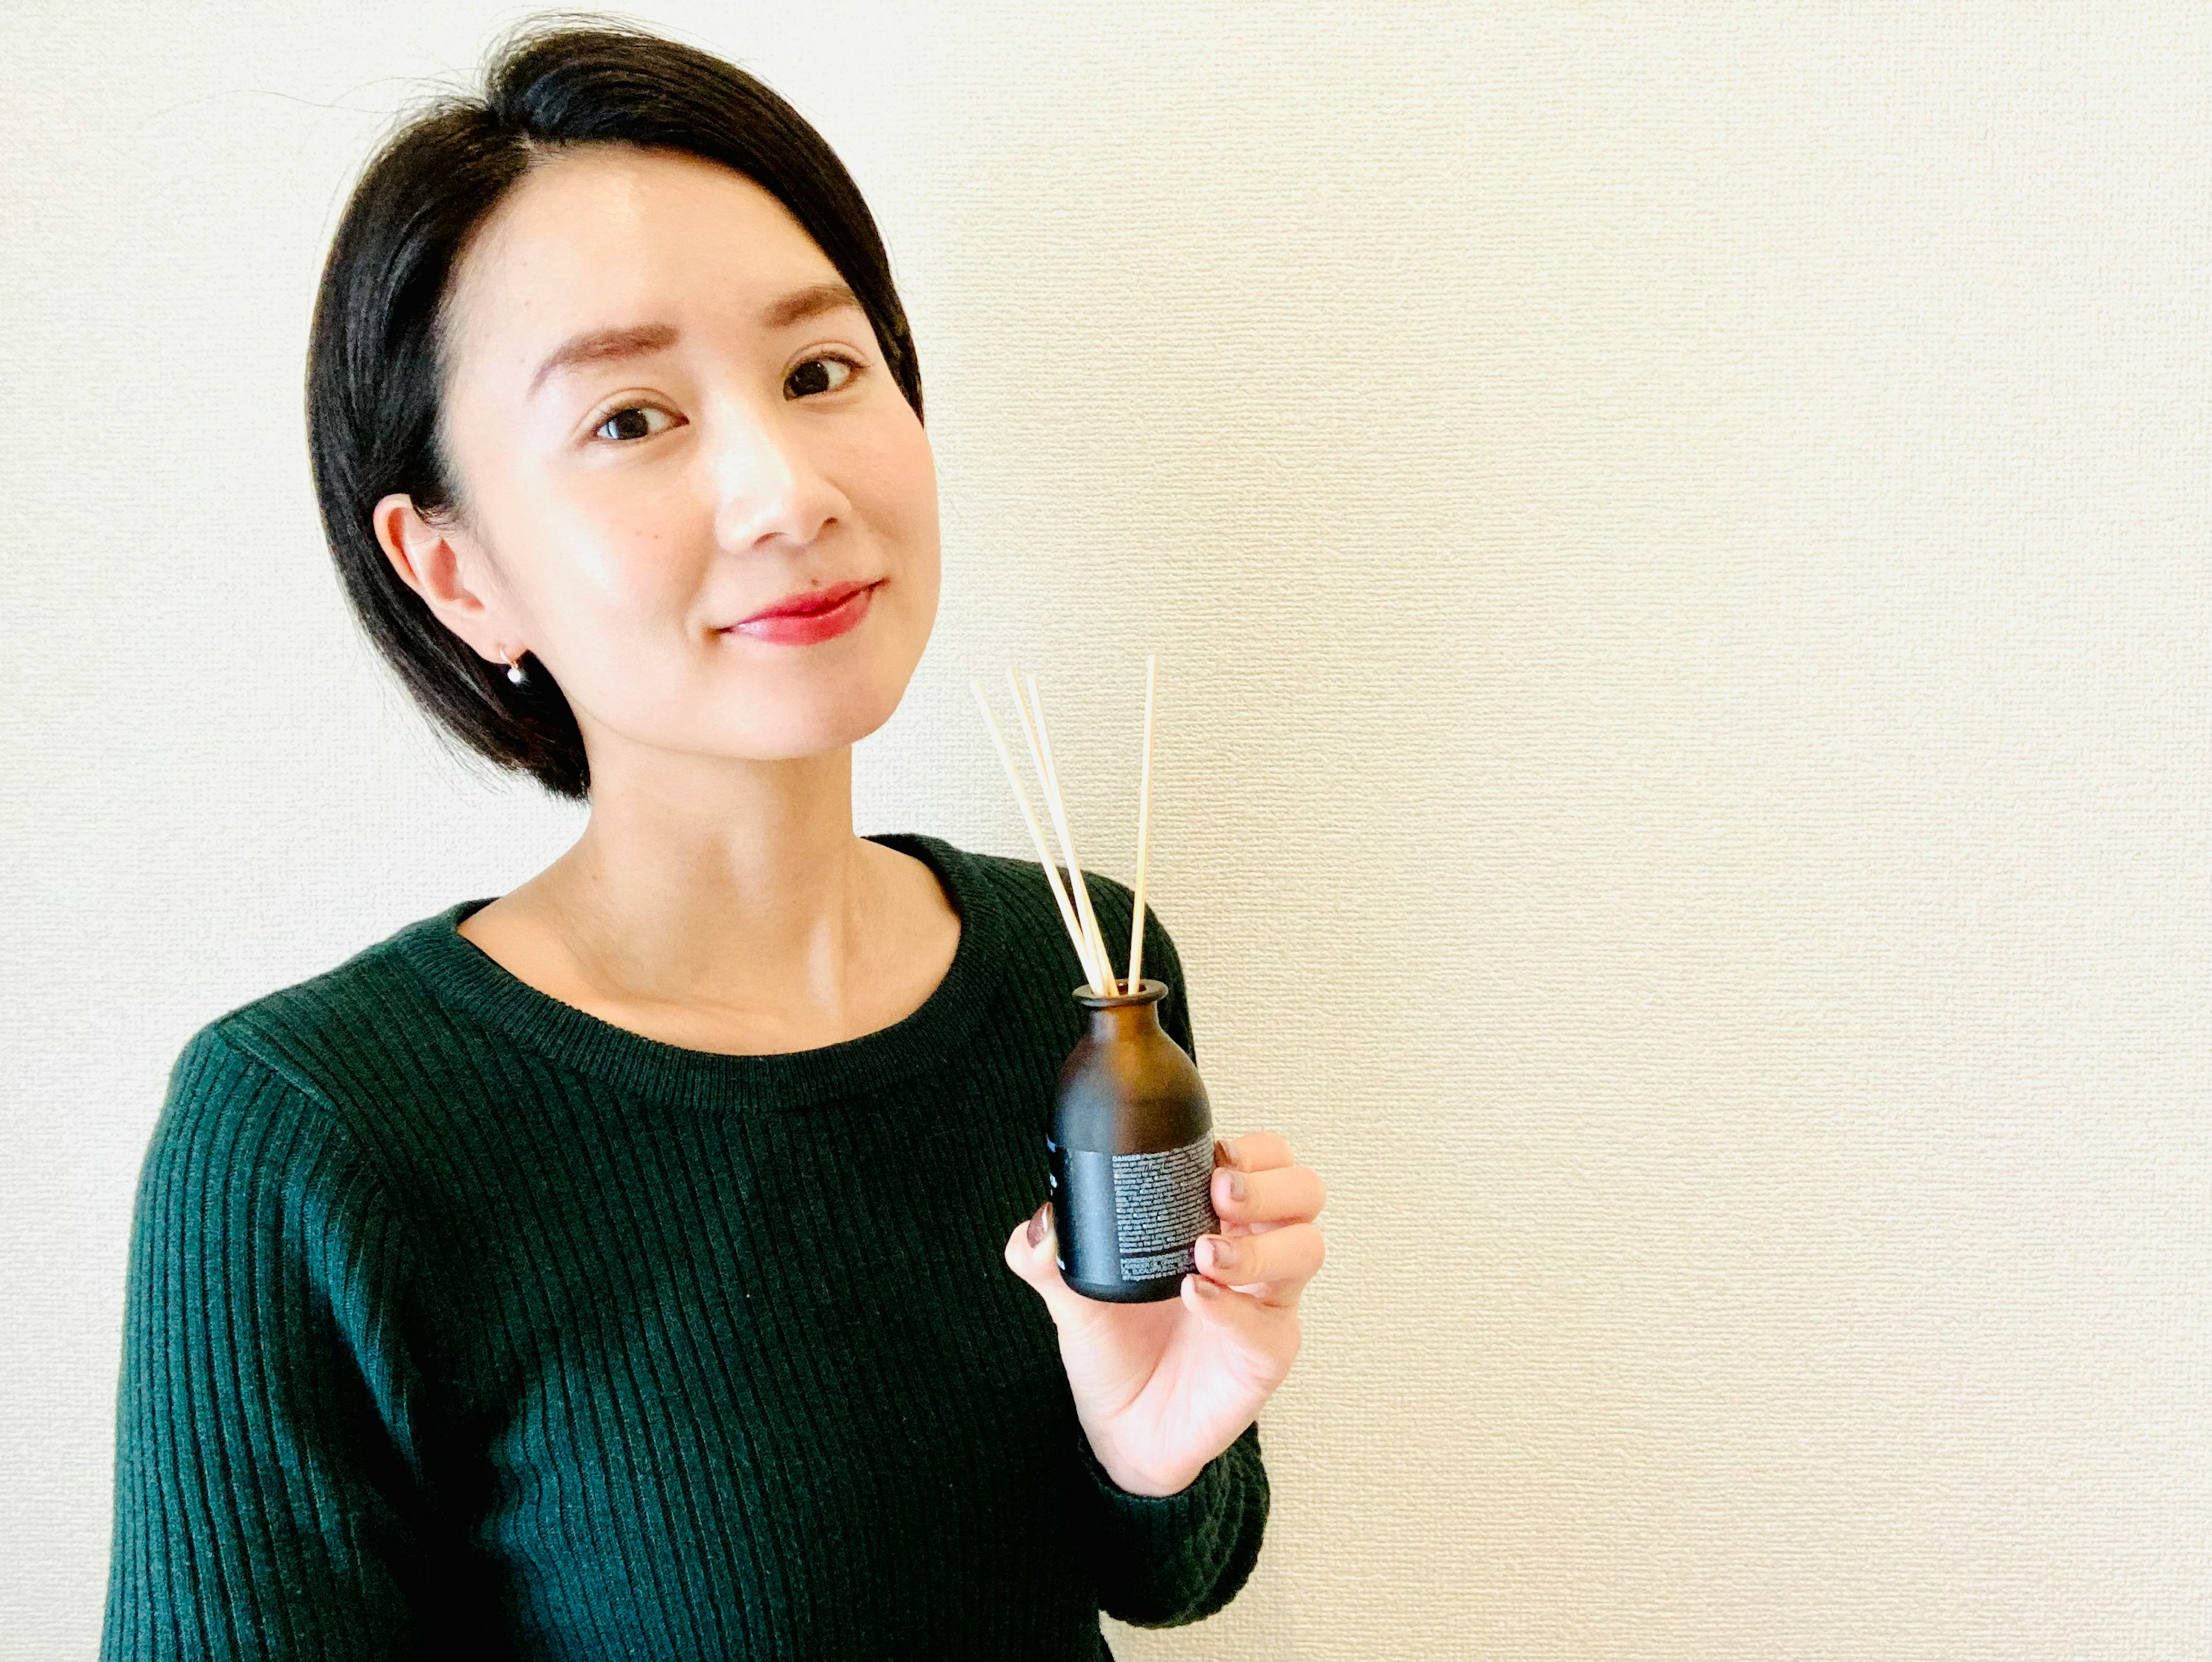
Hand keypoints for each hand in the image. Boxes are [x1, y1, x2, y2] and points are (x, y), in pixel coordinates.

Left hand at [1002, 1130, 1326, 1496]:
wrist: (1121, 1428)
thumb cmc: (1116, 1350)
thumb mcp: (1074, 1295)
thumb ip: (1047, 1257)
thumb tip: (1040, 1224)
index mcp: (1218, 1220)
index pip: (1267, 1160)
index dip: (1254, 1150)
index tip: (1216, 1155)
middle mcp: (1254, 1253)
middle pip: (1305, 1192)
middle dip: (1270, 1182)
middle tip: (1221, 1193)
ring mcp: (1266, 1303)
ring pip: (1307, 1249)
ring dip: (1259, 1244)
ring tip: (1206, 1255)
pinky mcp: (1266, 1354)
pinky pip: (1268, 1324)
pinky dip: (1232, 1307)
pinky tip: (1195, 1298)